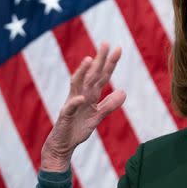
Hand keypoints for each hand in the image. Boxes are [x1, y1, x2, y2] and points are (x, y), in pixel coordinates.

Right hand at [40, 43, 125, 171]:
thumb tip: (123, 92)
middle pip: (91, 75)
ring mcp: (72, 104)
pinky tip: (81, 98)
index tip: (119, 48)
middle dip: (98, 59)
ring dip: (83, 73)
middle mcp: (80, 95)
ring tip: (90, 60)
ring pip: (77, 85)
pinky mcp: (65, 116)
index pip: (102, 76)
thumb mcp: (98, 116)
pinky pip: (70, 108)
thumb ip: (109, 104)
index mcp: (90, 95)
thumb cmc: (78, 128)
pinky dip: (75, 102)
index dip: (110, 63)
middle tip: (105, 43)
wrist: (62, 144)